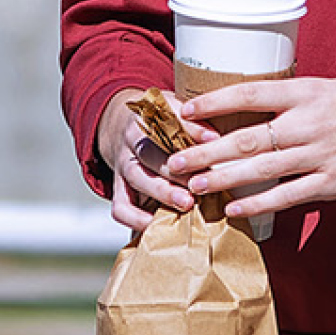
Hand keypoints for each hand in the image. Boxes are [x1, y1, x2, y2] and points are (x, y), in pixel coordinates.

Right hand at [93, 92, 203, 229]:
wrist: (124, 128)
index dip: (191, 129)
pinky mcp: (118, 189)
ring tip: (186, 203)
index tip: (213, 138)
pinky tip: (156, 223)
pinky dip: (136, 218)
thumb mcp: (175, 111)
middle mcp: (131, 141)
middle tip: (199, 180)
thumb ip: (194, 121)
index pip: (167, 120)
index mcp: (147, 117)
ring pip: (137, 178)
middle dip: (176, 169)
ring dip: (162, 191)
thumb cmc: (161, 125)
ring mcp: (123, 166)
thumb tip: (217, 137)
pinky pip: (120, 207)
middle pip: (150, 152)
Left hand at [167, 73, 335, 214]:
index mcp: (306, 91)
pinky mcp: (335, 183)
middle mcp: (308, 122)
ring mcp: (321, 155)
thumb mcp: (329, 88)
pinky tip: (234, 208)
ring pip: (261, 169)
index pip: (249, 93)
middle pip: (245, 137)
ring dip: (222, 179)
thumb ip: (293, 101)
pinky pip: (288, 196)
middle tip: (174, 160)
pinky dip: (258, 203)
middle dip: (205, 150)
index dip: (213, 103)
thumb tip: (253, 110)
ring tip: (191, 186)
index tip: (184, 110)